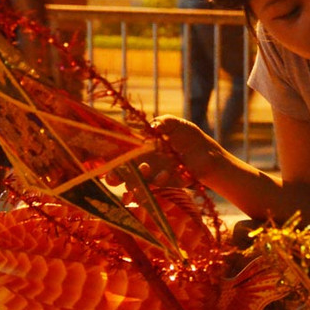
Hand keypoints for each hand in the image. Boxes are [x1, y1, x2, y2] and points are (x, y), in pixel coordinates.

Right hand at [103, 115, 219, 187]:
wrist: (207, 153)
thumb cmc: (189, 136)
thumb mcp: (175, 124)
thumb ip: (163, 122)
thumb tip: (152, 126)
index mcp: (140, 148)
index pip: (119, 154)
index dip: (108, 158)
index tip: (102, 160)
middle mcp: (142, 163)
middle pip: (120, 174)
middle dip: (113, 177)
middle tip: (112, 177)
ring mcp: (152, 176)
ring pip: (135, 184)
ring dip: (136, 179)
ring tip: (144, 168)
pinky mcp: (164, 186)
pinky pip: (155, 187)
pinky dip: (157, 181)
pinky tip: (164, 174)